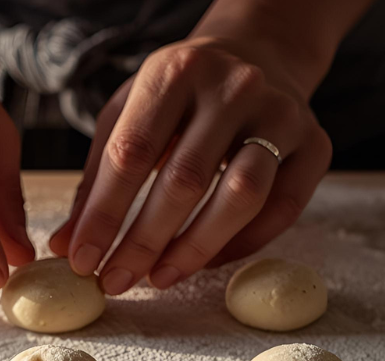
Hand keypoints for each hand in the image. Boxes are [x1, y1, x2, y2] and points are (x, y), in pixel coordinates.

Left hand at [49, 36, 331, 293]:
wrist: (261, 54)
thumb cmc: (181, 95)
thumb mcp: (129, 115)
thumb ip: (97, 178)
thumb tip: (67, 246)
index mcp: (175, 73)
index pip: (132, 153)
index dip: (104, 214)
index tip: (82, 260)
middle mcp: (233, 88)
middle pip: (185, 180)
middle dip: (144, 242)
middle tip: (116, 282)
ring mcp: (282, 114)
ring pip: (242, 196)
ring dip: (196, 249)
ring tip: (160, 279)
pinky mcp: (316, 144)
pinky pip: (283, 208)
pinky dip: (243, 244)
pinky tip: (207, 262)